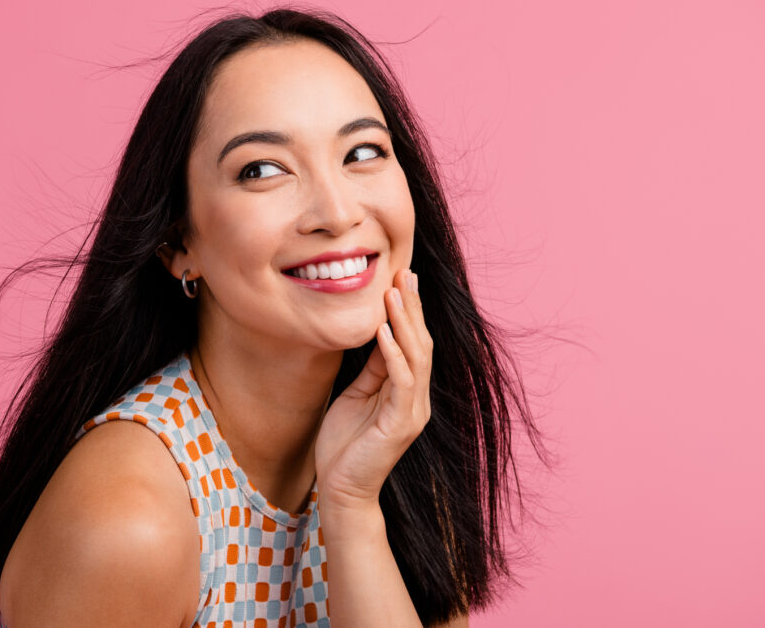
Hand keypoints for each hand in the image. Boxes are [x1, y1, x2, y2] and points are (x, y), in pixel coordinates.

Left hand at [314, 267, 432, 513]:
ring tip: (393, 293)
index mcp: (408, 393)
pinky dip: (393, 354)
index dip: (409, 311)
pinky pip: (401, 381)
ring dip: (405, 323)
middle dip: (412, 308)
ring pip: (416, 358)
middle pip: (422, 344)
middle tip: (403, 273)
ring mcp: (412, 413)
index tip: (400, 278)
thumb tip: (378, 333)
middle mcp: (417, 401)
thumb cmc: (344, 445)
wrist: (342, 491)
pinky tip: (383, 332)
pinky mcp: (400, 425)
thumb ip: (372, 369)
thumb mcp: (356, 396)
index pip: (415, 344)